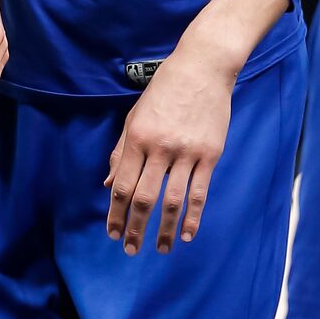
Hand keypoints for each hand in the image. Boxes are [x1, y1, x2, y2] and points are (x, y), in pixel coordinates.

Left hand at [104, 43, 233, 253]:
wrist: (202, 69)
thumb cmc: (163, 92)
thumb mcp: (134, 117)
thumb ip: (121, 152)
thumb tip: (109, 185)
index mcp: (137, 139)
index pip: (123, 185)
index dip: (116, 213)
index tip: (113, 233)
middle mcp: (160, 148)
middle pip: (145, 197)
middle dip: (136, 227)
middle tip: (131, 249)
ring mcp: (187, 153)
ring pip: (173, 200)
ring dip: (165, 229)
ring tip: (160, 249)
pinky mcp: (210, 154)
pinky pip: (200, 192)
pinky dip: (193, 216)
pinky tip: (186, 234)